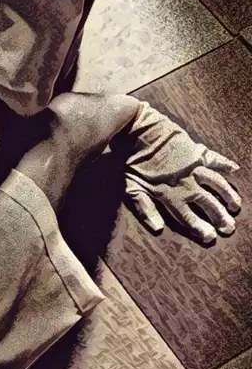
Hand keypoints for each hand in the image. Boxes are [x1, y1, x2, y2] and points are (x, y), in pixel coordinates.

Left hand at [122, 102, 241, 242]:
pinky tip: (236, 169)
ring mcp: (193, 166)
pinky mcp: (196, 151)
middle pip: (206, 202)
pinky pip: (215, 158)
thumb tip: (158, 228)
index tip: (211, 237)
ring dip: (227, 194)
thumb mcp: (132, 187)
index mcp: (169, 193)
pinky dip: (225, 163)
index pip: (187, 216)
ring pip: (216, 183)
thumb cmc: (132, 161)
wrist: (138, 130)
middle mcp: (185, 182)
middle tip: (229, 227)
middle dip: (219, 216)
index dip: (199, 228)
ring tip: (236, 205)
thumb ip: (145, 208)